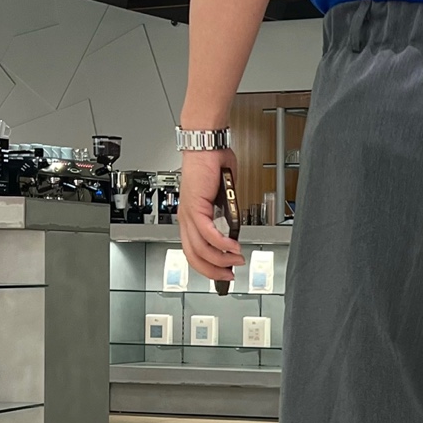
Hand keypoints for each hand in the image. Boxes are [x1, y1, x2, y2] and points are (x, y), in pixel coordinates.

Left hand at [178, 149, 244, 282]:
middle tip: (228, 275)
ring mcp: (189, 213)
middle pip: (194, 256)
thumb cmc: (213, 165)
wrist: (207, 147)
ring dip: (221, 259)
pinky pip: (208, 234)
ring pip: (201, 249)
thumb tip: (233, 229)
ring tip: (236, 260)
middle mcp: (186, 218)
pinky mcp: (196, 207)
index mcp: (190, 217)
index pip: (194, 251)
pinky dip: (222, 244)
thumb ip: (226, 215)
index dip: (207, 266)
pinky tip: (232, 247)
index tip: (222, 273)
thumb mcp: (223, 198)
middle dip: (213, 270)